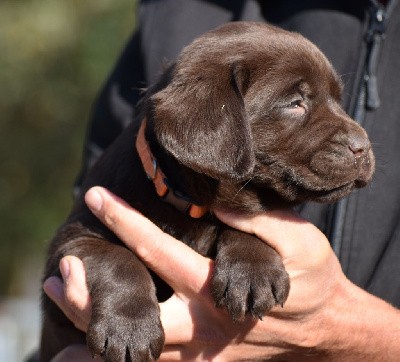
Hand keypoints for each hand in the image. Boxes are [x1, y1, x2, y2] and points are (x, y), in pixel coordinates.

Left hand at [44, 187, 399, 360]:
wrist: (323, 328)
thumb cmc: (311, 278)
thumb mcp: (298, 241)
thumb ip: (257, 222)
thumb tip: (215, 201)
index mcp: (220, 287)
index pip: (162, 251)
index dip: (126, 222)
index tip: (96, 197)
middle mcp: (205, 325)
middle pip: (138, 314)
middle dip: (94, 298)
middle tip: (58, 277)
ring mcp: (203, 353)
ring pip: (142, 352)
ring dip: (97, 336)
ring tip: (60, 318)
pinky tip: (87, 354)